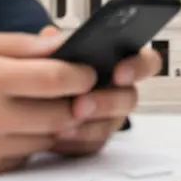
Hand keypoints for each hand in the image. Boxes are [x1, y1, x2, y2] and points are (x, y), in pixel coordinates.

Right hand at [0, 29, 97, 174]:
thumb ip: (19, 45)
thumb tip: (61, 43)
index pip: (56, 79)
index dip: (83, 74)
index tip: (89, 71)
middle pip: (63, 114)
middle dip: (81, 102)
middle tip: (83, 90)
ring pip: (52, 138)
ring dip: (64, 123)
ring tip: (60, 104)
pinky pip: (31, 155)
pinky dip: (40, 140)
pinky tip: (32, 124)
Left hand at [38, 26, 161, 155]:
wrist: (34, 102)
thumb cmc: (49, 72)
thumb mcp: (48, 51)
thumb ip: (55, 44)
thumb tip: (52, 36)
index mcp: (118, 62)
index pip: (146, 61)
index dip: (138, 67)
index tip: (119, 73)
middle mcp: (119, 91)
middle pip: (130, 98)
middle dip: (106, 102)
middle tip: (81, 105)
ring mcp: (109, 116)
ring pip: (112, 125)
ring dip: (89, 126)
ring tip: (62, 125)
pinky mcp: (94, 138)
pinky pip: (94, 144)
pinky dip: (76, 142)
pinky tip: (58, 137)